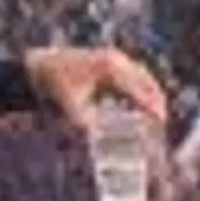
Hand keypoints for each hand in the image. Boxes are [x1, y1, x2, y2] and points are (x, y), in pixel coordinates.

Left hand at [22, 47, 166, 132]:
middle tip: (161, 122)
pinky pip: (129, 76)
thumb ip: (91, 126)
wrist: (37, 67)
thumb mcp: (73, 111)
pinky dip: (136, 90)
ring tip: (154, 116)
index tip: (160, 124)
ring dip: (148, 95)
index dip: (152, 108)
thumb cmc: (54, 88)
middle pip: (146, 81)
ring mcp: (112, 58)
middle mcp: (115, 60)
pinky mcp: (106, 61)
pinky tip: (136, 106)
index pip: (140, 91)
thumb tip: (105, 142)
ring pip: (140, 77)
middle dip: (156, 101)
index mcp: (111, 69)